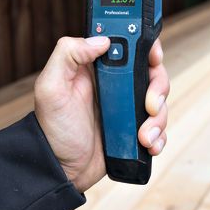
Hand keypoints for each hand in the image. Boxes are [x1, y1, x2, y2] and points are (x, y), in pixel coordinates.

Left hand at [34, 36, 169, 192]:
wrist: (60, 170)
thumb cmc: (52, 129)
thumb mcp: (51, 87)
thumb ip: (68, 55)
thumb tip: (101, 39)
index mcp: (98, 67)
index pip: (130, 44)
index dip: (147, 46)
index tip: (153, 57)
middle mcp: (116, 83)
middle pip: (152, 72)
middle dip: (158, 88)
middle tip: (150, 105)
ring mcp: (127, 107)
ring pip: (159, 101)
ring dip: (158, 118)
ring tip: (143, 136)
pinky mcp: (134, 129)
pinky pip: (159, 127)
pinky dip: (159, 136)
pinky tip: (148, 144)